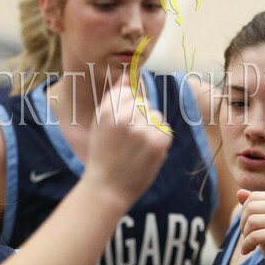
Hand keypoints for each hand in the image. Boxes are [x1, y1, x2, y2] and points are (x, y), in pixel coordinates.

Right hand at [84, 75, 171, 208]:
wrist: (107, 189)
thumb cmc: (102, 156)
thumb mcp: (99, 124)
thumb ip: (113, 98)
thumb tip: (126, 75)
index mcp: (107, 110)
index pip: (128, 91)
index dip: (127, 107)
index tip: (122, 124)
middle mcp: (124, 116)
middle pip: (144, 104)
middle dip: (139, 119)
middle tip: (127, 141)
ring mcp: (142, 129)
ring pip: (156, 116)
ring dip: (150, 129)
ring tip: (136, 148)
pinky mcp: (158, 141)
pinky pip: (165, 130)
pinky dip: (159, 140)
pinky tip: (146, 153)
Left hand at [238, 190, 264, 264]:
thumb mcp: (262, 223)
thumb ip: (253, 206)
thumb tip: (239, 191)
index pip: (254, 196)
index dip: (244, 212)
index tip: (248, 228)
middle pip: (251, 206)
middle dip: (243, 223)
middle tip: (247, 237)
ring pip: (252, 220)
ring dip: (245, 235)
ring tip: (249, 244)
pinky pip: (255, 235)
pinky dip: (247, 245)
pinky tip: (248, 251)